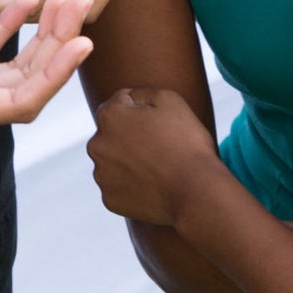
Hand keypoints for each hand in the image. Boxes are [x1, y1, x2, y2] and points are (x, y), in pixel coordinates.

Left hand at [87, 87, 229, 227]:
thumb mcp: (169, 99)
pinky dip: (132, 185)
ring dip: (129, 160)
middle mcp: (97, 145)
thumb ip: (140, 92)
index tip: (161, 123)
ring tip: (159, 167)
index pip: (121, 103)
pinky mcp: (110, 199)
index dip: (144, 111)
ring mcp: (101, 175)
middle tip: (161, 146)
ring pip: (114, 161)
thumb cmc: (186, 142)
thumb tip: (128, 99)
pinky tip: (153, 185)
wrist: (196, 192)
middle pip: (114, 133)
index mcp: (108, 116)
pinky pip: (120, 186)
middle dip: (131, 135)